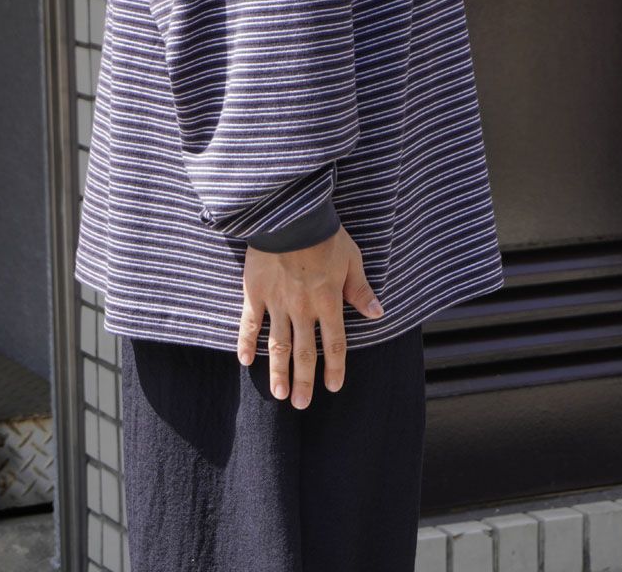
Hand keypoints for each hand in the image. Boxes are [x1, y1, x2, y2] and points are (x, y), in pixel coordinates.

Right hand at [237, 224, 383, 408]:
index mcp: (328, 302)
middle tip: (300, 404)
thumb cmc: (325, 235)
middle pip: (305, 352)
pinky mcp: (256, 292)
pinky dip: (246, 342)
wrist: (290, 216)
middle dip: (304, 381)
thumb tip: (377, 313)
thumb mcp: (351, 259)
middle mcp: (303, 309)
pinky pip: (250, 322)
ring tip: (278, 394)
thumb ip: (360, 289)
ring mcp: (278, 303)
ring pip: (278, 344)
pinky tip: (244, 361)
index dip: (334, 368)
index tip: (332, 387)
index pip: (334, 344)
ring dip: (278, 371)